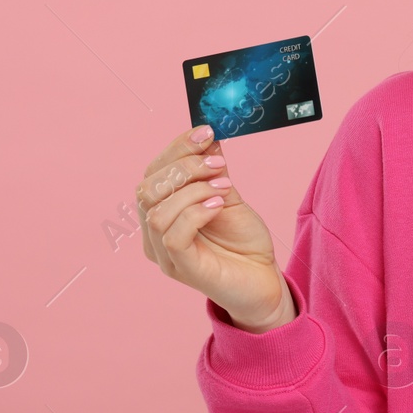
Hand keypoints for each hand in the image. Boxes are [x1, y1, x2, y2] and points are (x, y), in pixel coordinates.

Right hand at [136, 125, 296, 332]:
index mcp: (161, 212)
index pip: (153, 173)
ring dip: (192, 189)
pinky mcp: (182, 269)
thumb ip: (213, 170)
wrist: (265, 280)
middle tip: (218, 164)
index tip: (206, 131)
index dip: (176, 148)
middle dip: (184, 167)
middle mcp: (154, 234)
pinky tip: (218, 204)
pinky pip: (172, 235)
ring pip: (156, 210)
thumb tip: (206, 134)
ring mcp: (164, 254)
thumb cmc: (243, 241)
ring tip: (224, 187)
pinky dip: (195, 211)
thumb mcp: (228, 195)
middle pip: (147, 188)